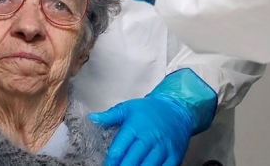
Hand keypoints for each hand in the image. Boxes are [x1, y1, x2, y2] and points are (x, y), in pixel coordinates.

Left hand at [91, 69, 217, 165]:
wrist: (177, 109)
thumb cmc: (149, 110)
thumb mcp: (127, 108)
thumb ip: (109, 116)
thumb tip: (92, 118)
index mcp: (135, 127)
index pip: (120, 148)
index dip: (111, 161)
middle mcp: (150, 138)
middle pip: (133, 161)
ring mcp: (163, 149)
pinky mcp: (174, 156)